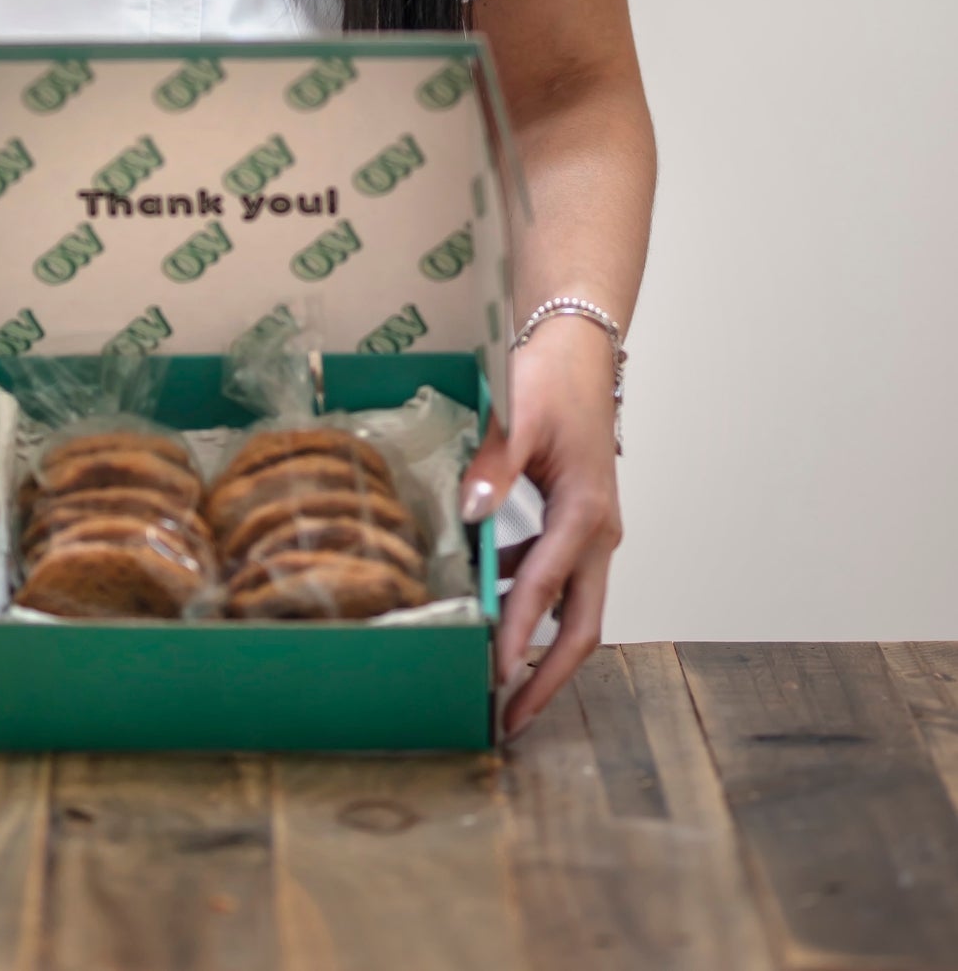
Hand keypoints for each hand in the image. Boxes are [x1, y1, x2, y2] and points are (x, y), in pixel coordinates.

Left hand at [459, 314, 622, 739]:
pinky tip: (492, 603)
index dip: (521, 636)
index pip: (546, 589)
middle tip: (511, 720)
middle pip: (581, 626)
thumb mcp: (517, 417)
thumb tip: (471, 512)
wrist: (577, 348)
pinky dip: (530, 601)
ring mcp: (593, 531)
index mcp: (586, 512)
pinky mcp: (578, 522)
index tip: (496, 678)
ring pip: (573, 607)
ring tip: (498, 682)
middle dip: (548, 677)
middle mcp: (598, 532)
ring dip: (540, 645)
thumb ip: (494, 466)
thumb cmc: (550, 378)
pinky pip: (557, 576)